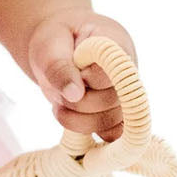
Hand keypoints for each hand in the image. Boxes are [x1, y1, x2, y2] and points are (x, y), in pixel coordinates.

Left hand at [26, 10, 138, 141]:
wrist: (56, 49)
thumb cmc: (55, 42)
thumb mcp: (49, 46)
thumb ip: (60, 67)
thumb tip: (75, 95)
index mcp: (116, 46)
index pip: (112, 72)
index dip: (86, 78)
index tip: (70, 66)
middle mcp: (127, 73)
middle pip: (111, 102)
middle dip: (76, 101)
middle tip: (57, 86)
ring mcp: (124, 96)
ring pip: (110, 123)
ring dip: (76, 118)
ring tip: (59, 102)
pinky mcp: (116, 114)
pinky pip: (110, 135)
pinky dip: (84, 130)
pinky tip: (67, 113)